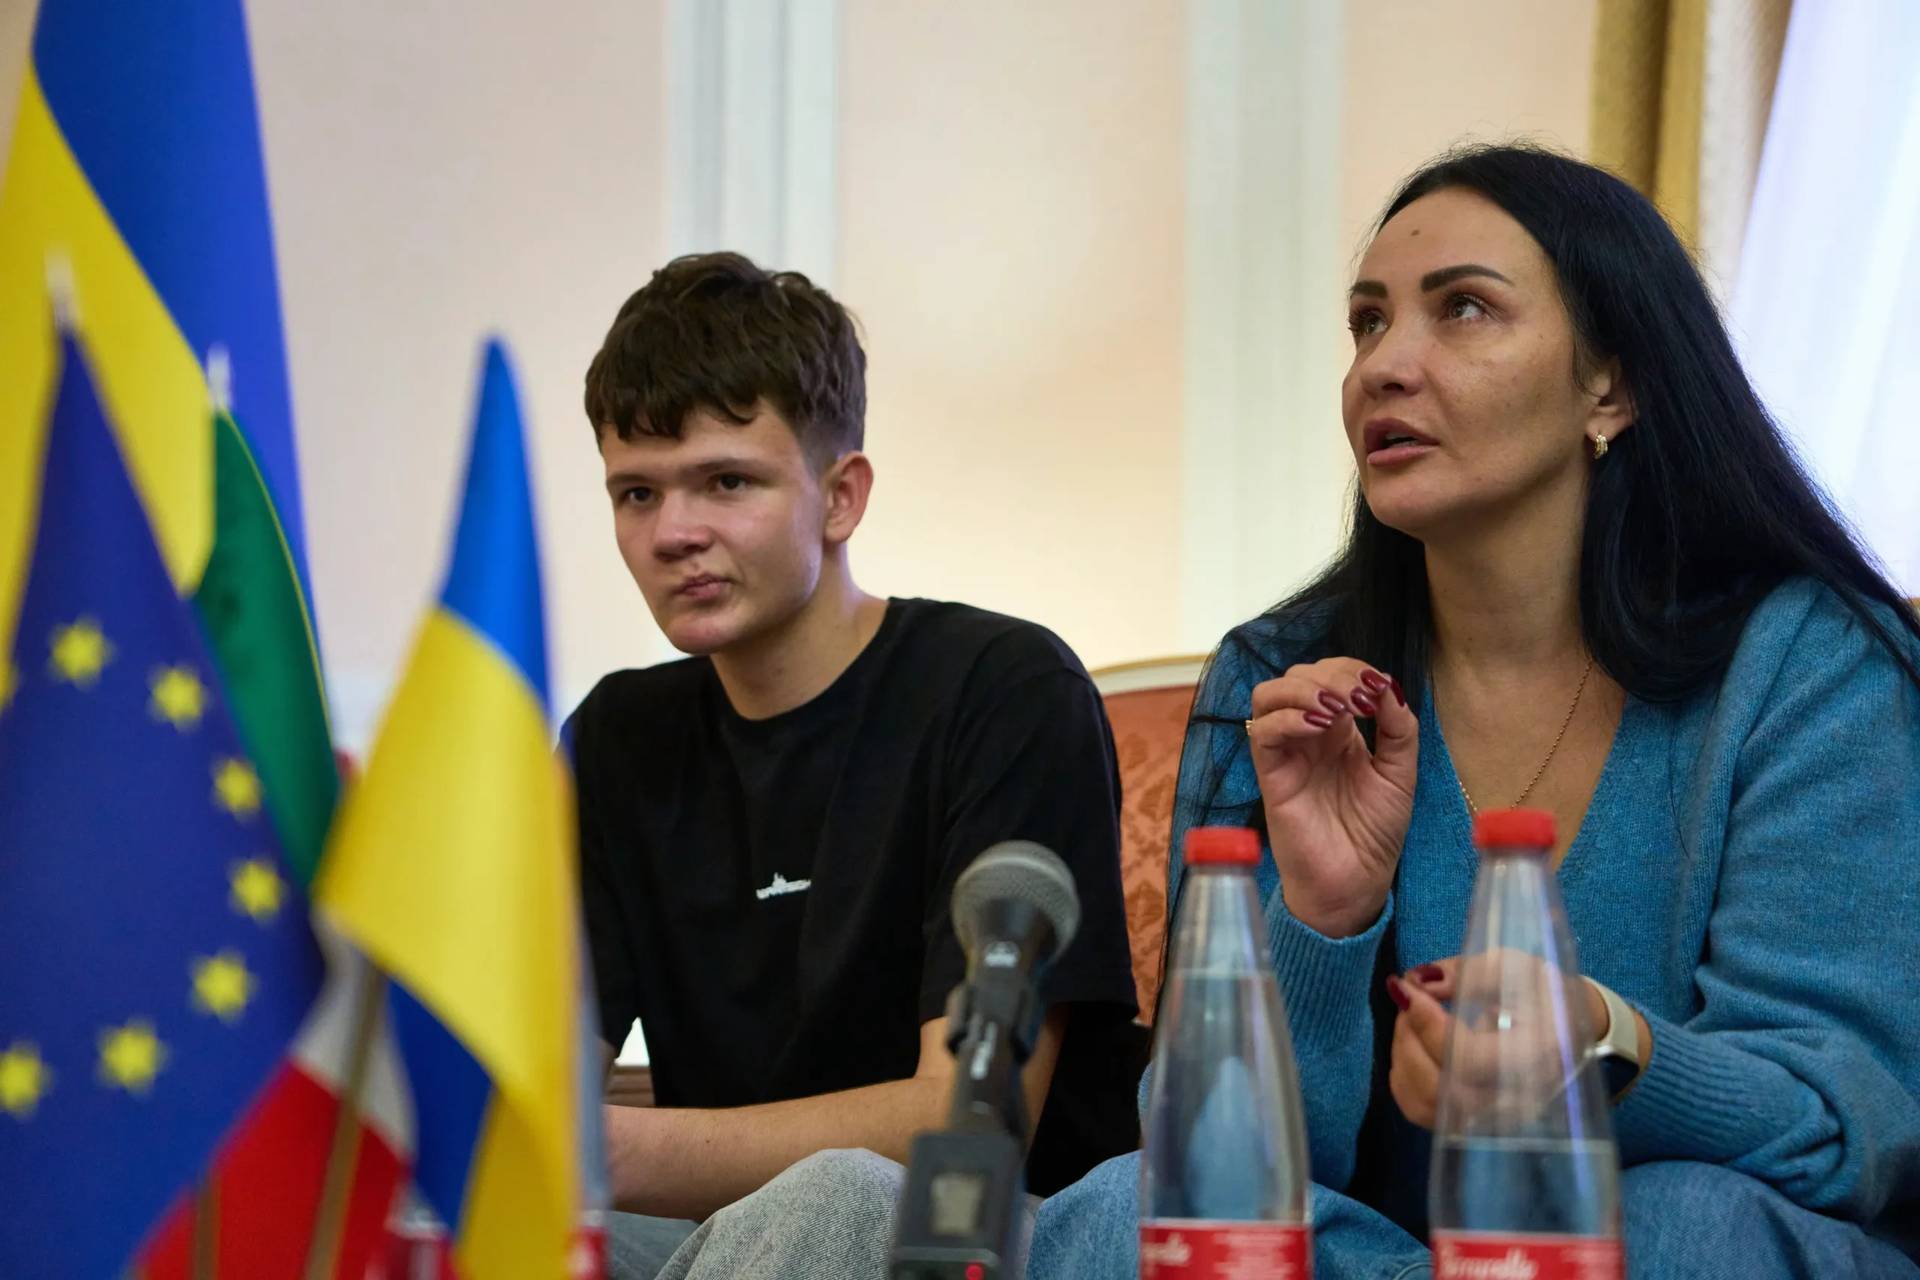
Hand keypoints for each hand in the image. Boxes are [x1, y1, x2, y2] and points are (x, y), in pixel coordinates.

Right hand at [1247, 659, 1417, 936]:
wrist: (1356, 882)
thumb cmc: (1374, 833)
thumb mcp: (1401, 774)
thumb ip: (1399, 728)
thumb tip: (1388, 685)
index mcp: (1339, 731)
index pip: (1331, 675)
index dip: (1352, 669)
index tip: (1379, 687)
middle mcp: (1308, 735)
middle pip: (1299, 675)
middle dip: (1331, 674)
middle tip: (1359, 698)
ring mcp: (1287, 752)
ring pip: (1269, 694)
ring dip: (1304, 688)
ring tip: (1337, 706)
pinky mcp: (1270, 774)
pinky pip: (1263, 731)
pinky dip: (1289, 717)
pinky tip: (1321, 726)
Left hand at [1386, 955, 1607, 1130]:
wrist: (1570, 1031)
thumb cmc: (1545, 996)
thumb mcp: (1515, 968)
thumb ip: (1466, 974)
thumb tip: (1419, 982)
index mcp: (1537, 1057)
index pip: (1469, 1058)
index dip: (1428, 1023)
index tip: (1407, 987)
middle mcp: (1516, 1101)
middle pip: (1439, 1086)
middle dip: (1410, 1035)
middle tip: (1409, 996)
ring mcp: (1494, 1120)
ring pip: (1424, 1102)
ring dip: (1403, 1054)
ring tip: (1410, 1017)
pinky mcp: (1473, 1123)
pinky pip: (1421, 1110)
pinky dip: (1403, 1075)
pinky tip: (1412, 1044)